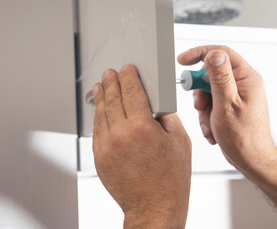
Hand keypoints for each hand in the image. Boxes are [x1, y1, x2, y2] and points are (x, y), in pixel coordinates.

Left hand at [92, 64, 190, 227]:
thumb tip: (155, 102)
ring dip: (101, 98)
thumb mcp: (180, 141)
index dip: (129, 77)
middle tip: (109, 73)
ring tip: (101, 86)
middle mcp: (120, 135)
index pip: (132, 92)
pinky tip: (101, 111)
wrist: (154, 207)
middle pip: (113, 99)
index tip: (127, 69)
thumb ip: (167, 117)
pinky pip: (96, 132)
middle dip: (111, 82)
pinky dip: (98, 118)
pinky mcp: (99, 158)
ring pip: (101, 114)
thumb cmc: (170, 179)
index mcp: (142, 127)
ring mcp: (106, 147)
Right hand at [177, 45, 276, 172]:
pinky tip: (212, 128)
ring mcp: (237, 95)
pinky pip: (211, 103)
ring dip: (203, 108)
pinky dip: (207, 116)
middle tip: (199, 105)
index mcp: (247, 78)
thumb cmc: (244, 137)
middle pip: (210, 74)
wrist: (251, 159)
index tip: (182, 60)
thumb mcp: (226, 105)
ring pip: (208, 90)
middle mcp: (243, 83)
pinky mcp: (230, 106)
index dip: (199, 54)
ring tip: (209, 123)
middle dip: (200, 91)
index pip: (221, 53)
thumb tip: (213, 55)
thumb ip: (219, 78)